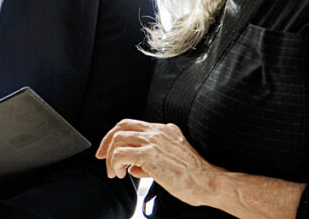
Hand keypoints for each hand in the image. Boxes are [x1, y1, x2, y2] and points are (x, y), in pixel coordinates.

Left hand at [96, 119, 219, 207]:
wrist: (208, 182)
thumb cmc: (193, 176)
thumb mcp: (171, 161)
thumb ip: (150, 161)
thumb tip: (134, 168)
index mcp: (165, 130)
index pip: (132, 125)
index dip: (115, 136)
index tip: (106, 150)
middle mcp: (158, 131)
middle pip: (121, 127)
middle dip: (106, 142)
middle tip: (101, 157)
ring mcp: (154, 141)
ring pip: (118, 139)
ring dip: (110, 157)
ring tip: (115, 172)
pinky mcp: (150, 155)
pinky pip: (121, 154)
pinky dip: (115, 164)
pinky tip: (121, 174)